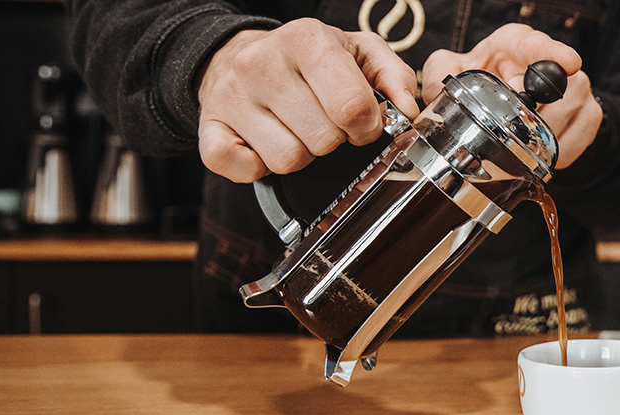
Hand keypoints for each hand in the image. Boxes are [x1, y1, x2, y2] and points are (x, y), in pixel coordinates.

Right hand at [197, 18, 419, 182]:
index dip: (367, 127)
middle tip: (322, 122)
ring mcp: (231, 96)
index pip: (352, 108)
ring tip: (294, 130)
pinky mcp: (209, 129)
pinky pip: (243, 170)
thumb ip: (393, 76)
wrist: (236, 56)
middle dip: (332, 139)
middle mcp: (263, 62)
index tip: (360, 123)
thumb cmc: (307, 60)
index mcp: (306, 39)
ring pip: (289, 160)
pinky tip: (265, 145)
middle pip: (323, 139)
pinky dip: (260, 169)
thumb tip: (410, 111)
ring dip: (301, 154)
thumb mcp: (357, 51)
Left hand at [421, 24, 600, 168]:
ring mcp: (577, 90)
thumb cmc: (482, 80)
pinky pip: (579, 139)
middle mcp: (553, 63)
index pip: (539, 45)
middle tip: (510, 130)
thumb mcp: (453, 71)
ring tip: (520, 147)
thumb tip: (439, 91)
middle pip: (557, 88)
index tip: (568, 63)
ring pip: (569, 115)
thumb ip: (439, 74)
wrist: (507, 104)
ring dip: (543, 138)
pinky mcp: (588, 116)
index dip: (554, 53)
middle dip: (531, 115)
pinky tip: (539, 156)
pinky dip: (559, 153)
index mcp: (518, 45)